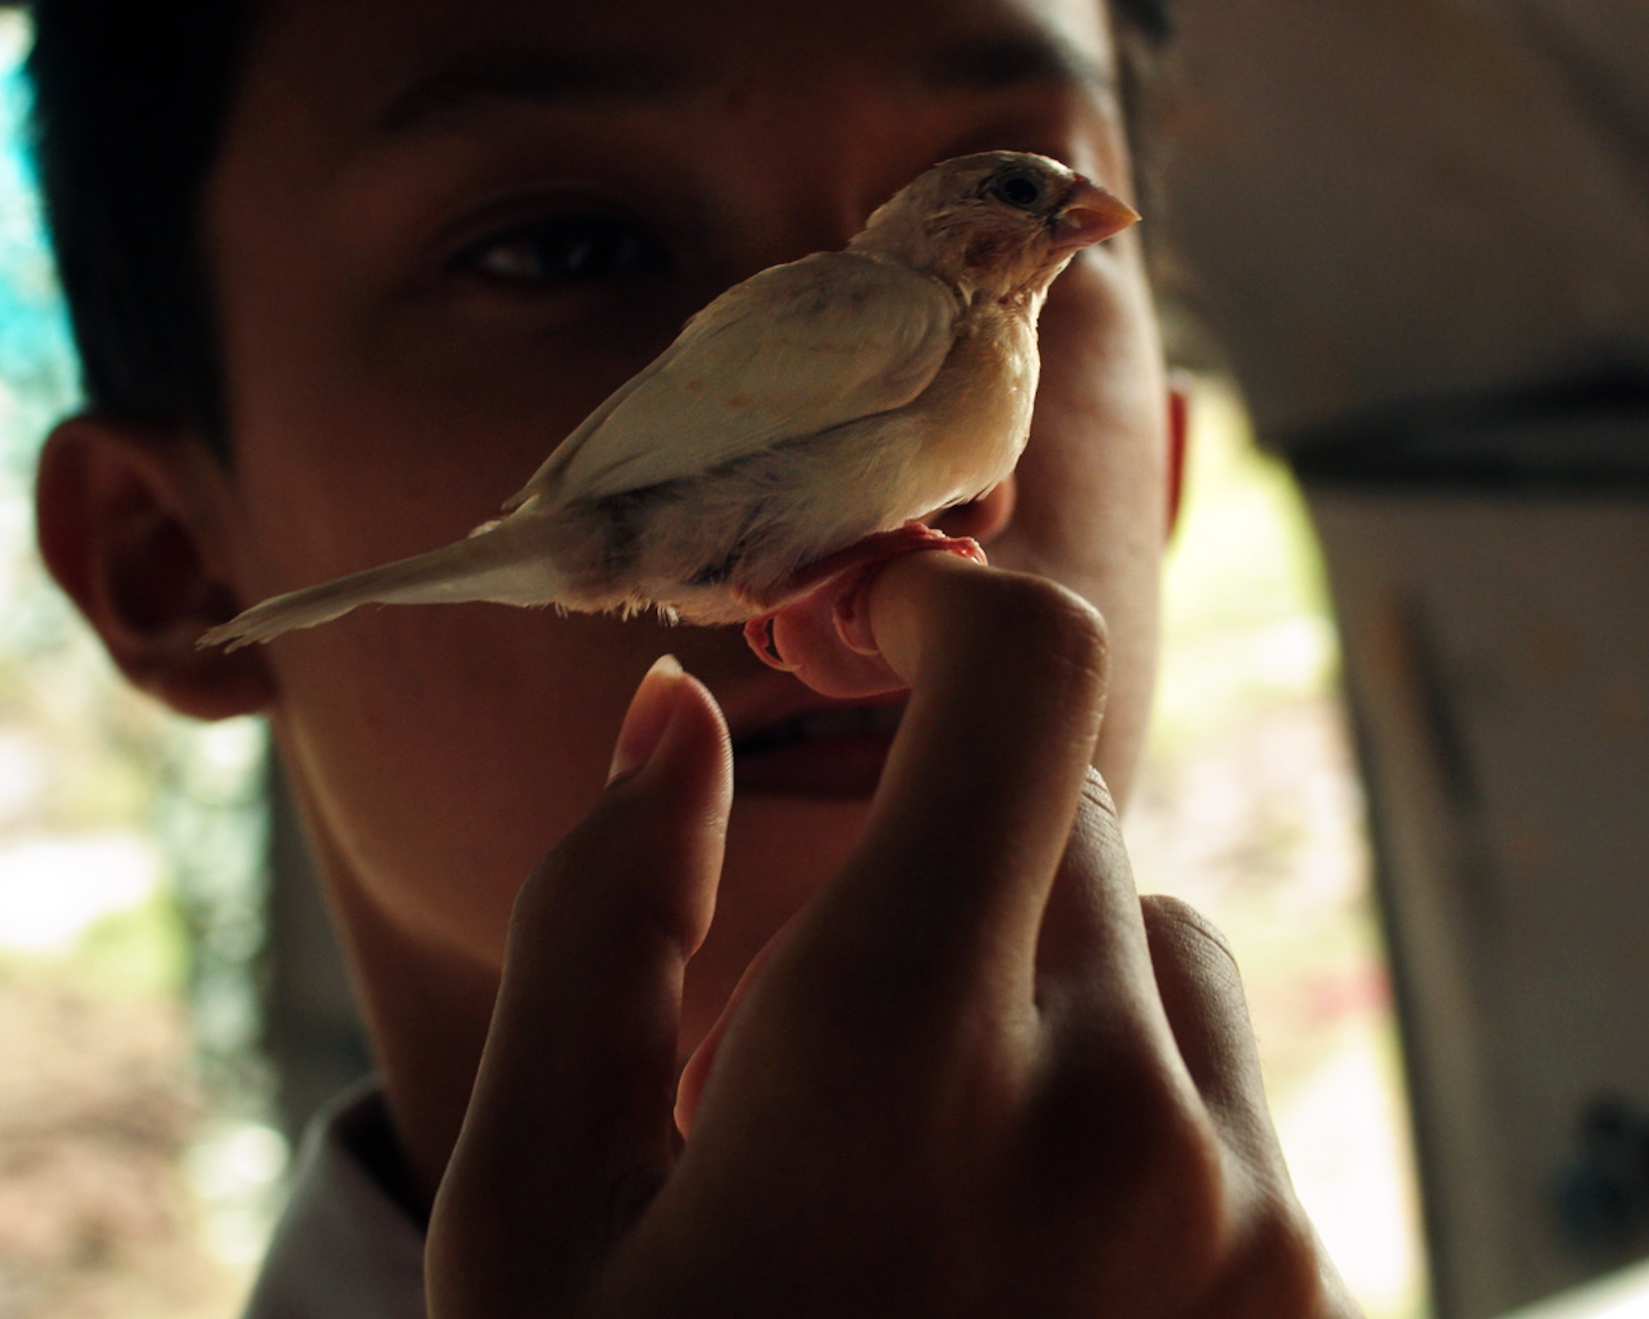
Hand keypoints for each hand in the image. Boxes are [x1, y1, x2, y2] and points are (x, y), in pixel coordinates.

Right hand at [429, 551, 1358, 1317]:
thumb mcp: (535, 1206)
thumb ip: (599, 917)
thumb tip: (679, 716)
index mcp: (902, 1059)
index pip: (1027, 677)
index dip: (945, 596)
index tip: (870, 617)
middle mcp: (1122, 1112)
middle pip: (1066, 811)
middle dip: (940, 847)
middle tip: (819, 1012)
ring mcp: (1246, 1215)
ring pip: (1146, 940)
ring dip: (1033, 974)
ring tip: (913, 1155)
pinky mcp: (1311, 1292)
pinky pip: (1211, 1080)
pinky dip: (1115, 1092)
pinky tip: (1008, 1244)